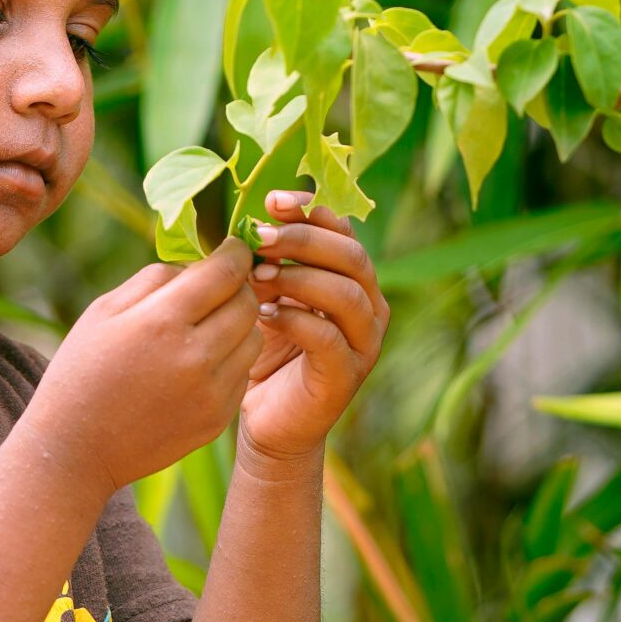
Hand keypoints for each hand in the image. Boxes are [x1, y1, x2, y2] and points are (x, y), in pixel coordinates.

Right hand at [25, 241, 264, 495]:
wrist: (76, 449)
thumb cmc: (82, 370)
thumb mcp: (104, 310)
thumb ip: (155, 278)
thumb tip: (198, 264)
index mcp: (162, 321)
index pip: (226, 271)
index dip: (236, 252)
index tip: (234, 247)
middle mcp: (195, 357)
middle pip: (247, 303)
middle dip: (239, 286)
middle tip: (220, 286)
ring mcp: (210, 393)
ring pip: (253, 338)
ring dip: (238, 324)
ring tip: (207, 326)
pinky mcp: (217, 419)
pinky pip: (242, 373)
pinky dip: (229, 360)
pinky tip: (198, 363)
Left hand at [240, 190, 387, 463]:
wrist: (271, 420)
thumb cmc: (268, 351)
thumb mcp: (269, 296)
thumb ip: (270, 261)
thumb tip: (250, 217)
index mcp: (355, 279)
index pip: (344, 231)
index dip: (312, 211)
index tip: (271, 201)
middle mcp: (370, 306)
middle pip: (351, 257)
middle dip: (303, 240)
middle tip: (260, 237)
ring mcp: (364, 343)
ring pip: (346, 294)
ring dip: (299, 277)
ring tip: (257, 276)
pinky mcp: (347, 376)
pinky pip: (329, 338)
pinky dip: (295, 320)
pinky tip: (264, 314)